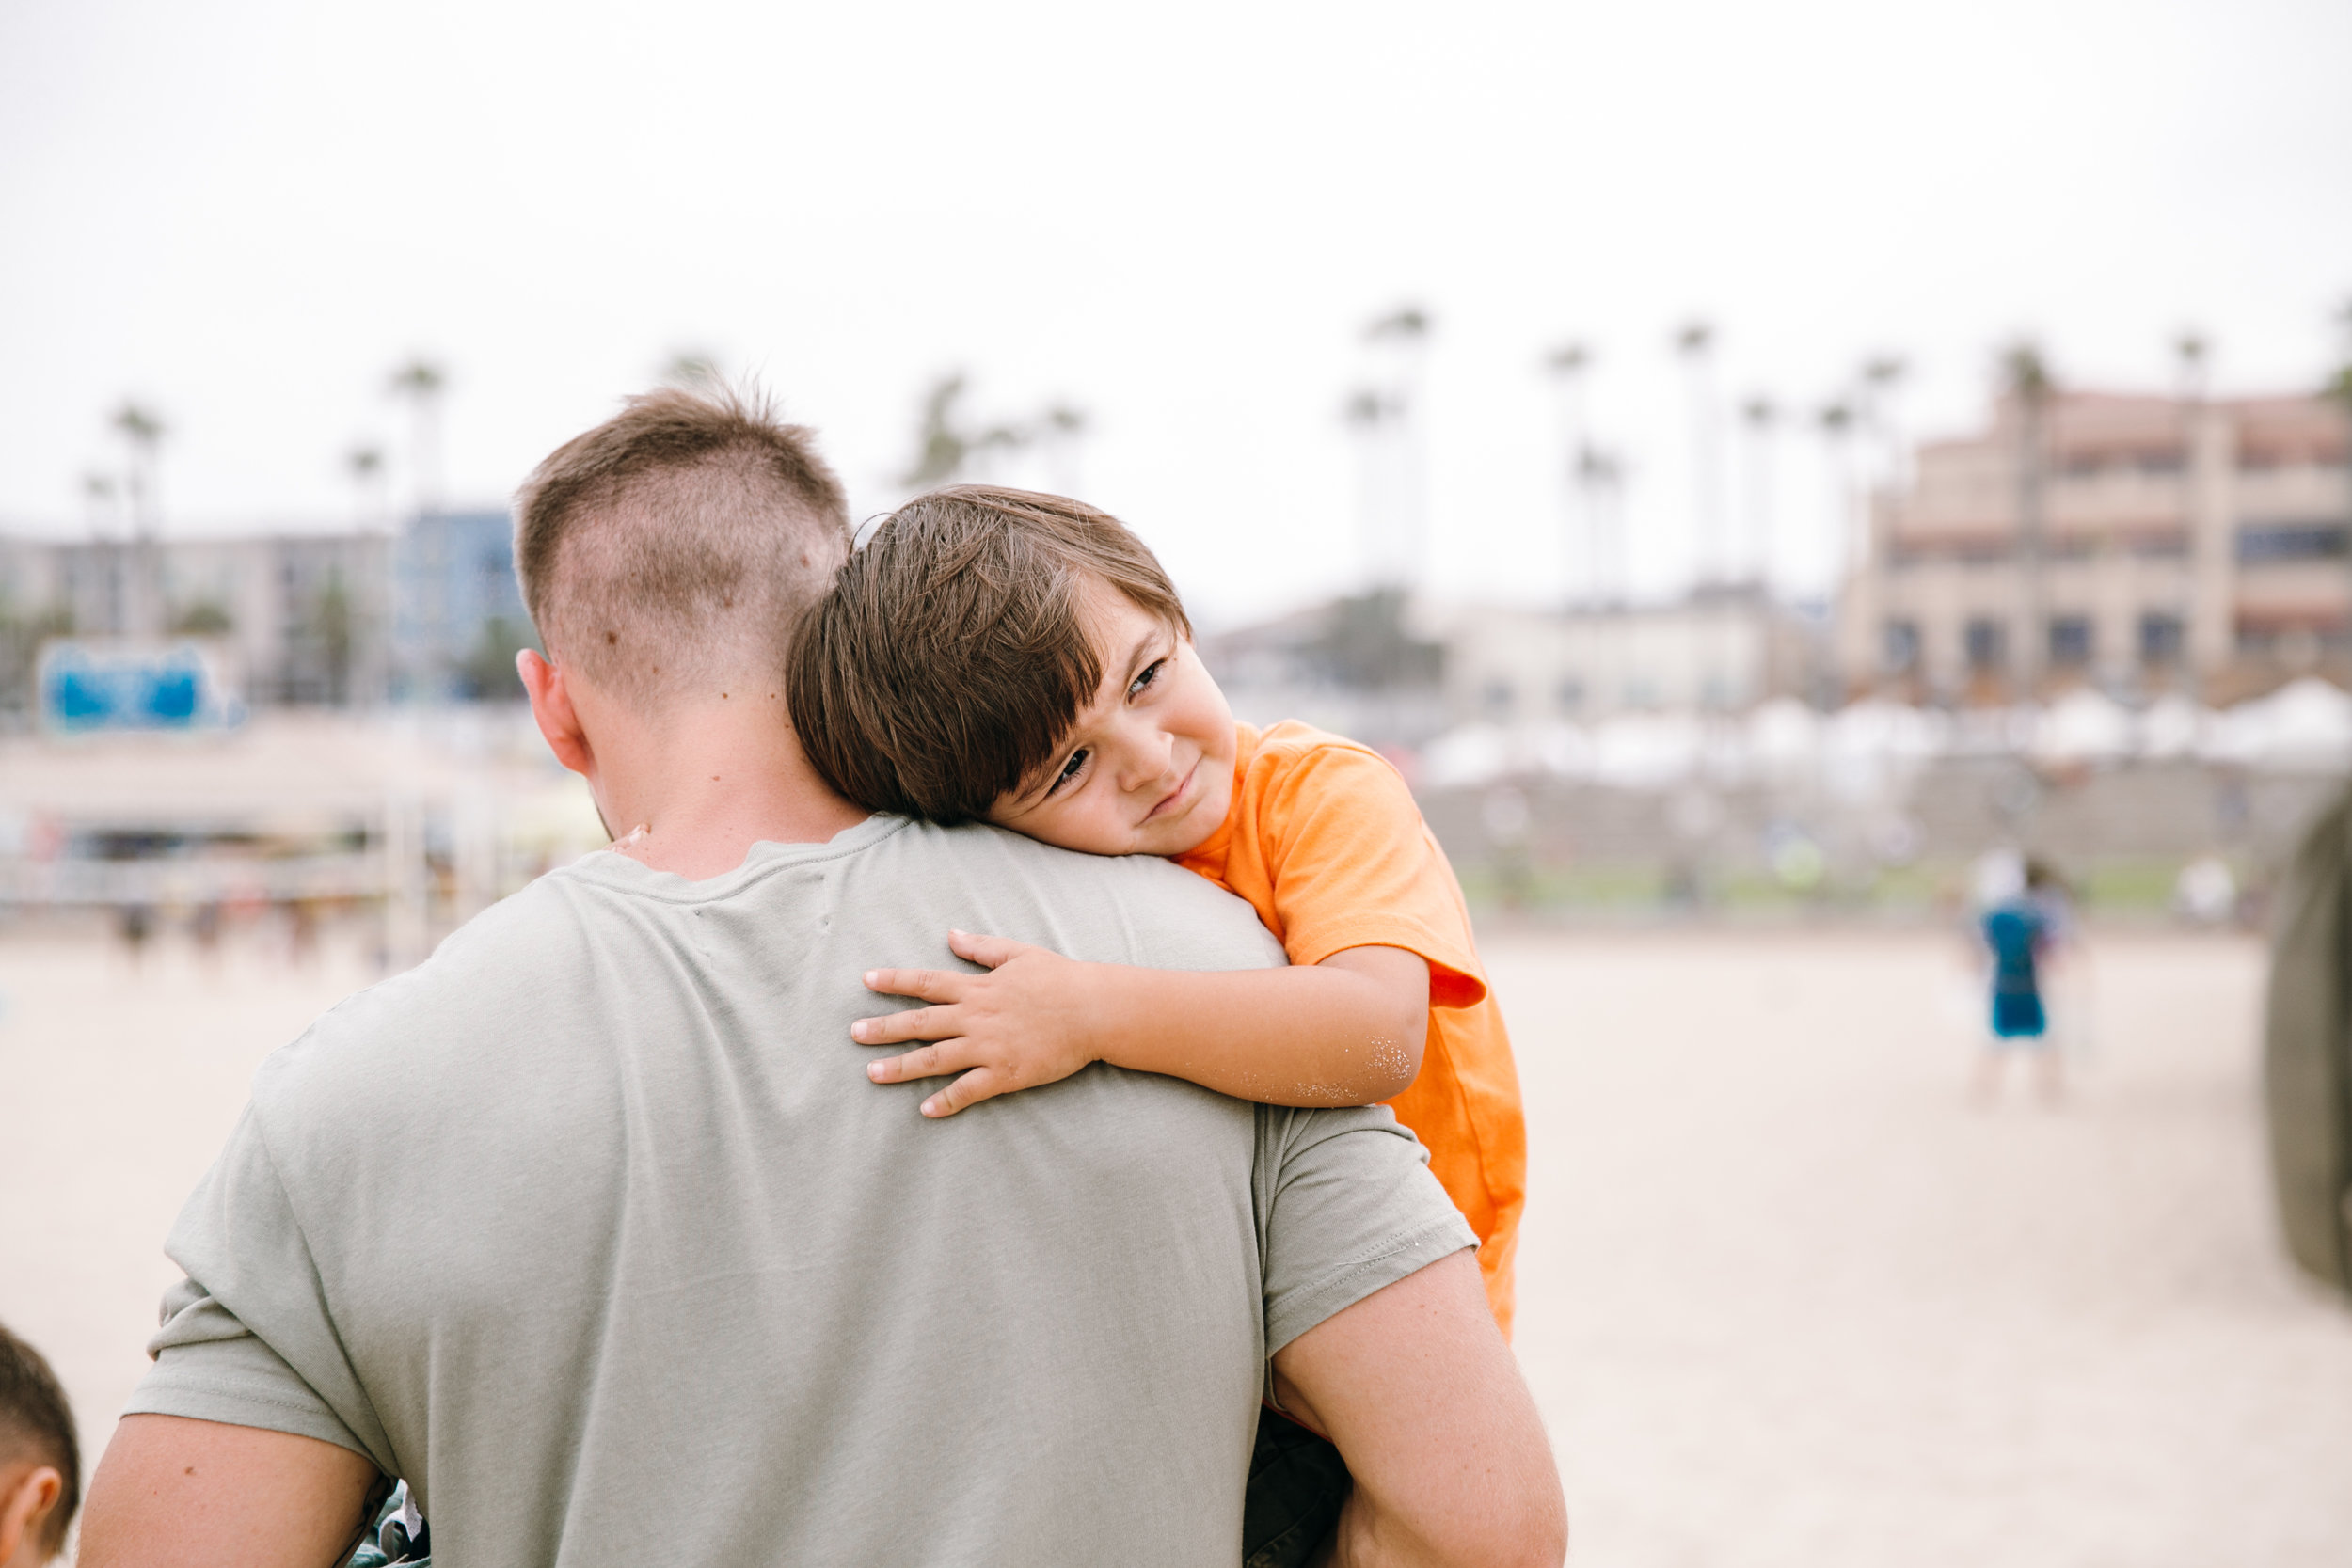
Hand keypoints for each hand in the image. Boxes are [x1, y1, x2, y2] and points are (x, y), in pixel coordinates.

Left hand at [855, 931, 1104, 1116]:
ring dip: (901, 1066)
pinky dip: (946, 1101)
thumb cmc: (1060, 979)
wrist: (1094, 1010)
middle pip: (920, 1022)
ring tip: (873, 1073)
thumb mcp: (1019, 954)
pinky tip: (925, 1110)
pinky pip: (968, 1090)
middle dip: (884, 1028)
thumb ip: (982, 948)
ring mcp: (988, 1047)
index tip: (867, 980)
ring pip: (935, 1058)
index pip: (926, 982)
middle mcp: (976, 1017)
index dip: (894, 981)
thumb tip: (951, 935)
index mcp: (978, 988)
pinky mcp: (1005, 1073)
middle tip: (854, 1034)